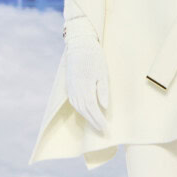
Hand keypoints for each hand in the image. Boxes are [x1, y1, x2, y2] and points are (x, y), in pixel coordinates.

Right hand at [62, 14, 109, 134]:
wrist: (80, 45)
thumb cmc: (94, 58)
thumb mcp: (103, 73)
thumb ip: (103, 91)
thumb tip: (104, 107)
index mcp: (85, 88)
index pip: (92, 109)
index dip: (99, 120)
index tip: (106, 128)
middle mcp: (76, 91)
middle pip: (85, 111)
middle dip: (94, 122)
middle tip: (102, 131)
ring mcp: (71, 89)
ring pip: (79, 108)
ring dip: (87, 117)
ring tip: (96, 125)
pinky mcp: (70, 86)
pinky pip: (75, 102)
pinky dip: (81, 110)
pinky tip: (87, 112)